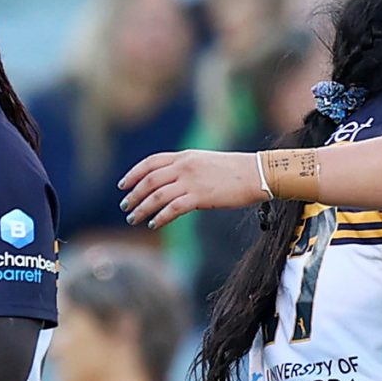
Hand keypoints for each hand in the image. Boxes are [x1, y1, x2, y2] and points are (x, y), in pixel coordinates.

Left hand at [118, 150, 266, 228]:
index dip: (134, 174)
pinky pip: (172, 209)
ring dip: (142, 208)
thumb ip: (188, 170)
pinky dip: (160, 217)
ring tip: (134, 219)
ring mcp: (191, 181)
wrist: (258, 174)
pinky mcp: (200, 196)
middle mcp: (184, 166)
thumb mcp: (207, 163)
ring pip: (157, 196)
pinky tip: (154, 224)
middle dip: (134, 195)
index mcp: (185, 156)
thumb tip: (174, 183)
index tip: (123, 185)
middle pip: (149, 180)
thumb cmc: (237, 171)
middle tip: (125, 207)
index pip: (151, 162)